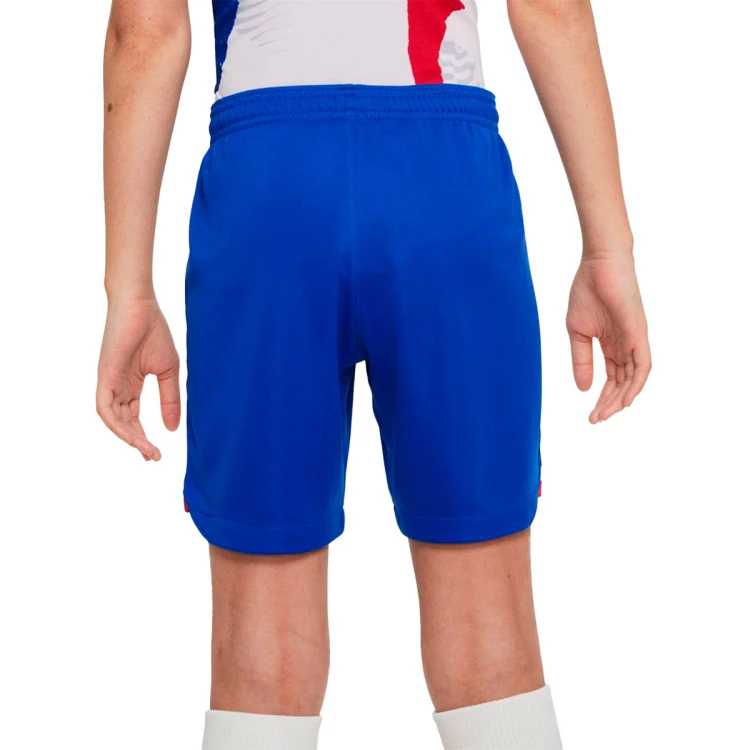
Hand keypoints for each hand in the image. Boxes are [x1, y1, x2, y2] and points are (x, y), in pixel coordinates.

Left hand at [96, 298, 179, 459]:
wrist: (140, 305)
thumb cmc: (154, 331)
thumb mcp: (168, 372)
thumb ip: (170, 399)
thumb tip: (172, 428)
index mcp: (130, 386)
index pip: (133, 419)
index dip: (143, 438)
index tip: (157, 454)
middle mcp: (117, 387)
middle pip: (123, 424)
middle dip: (138, 443)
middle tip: (153, 457)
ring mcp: (109, 382)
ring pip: (113, 421)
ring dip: (130, 439)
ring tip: (147, 451)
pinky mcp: (105, 377)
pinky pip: (105, 409)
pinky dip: (117, 425)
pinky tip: (131, 437)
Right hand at [567, 253, 650, 422]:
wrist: (599, 264)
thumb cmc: (587, 291)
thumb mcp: (578, 332)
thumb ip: (581, 360)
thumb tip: (583, 388)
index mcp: (611, 345)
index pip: (611, 379)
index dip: (602, 398)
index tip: (590, 415)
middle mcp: (626, 346)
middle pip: (622, 383)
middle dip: (609, 404)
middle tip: (595, 420)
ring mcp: (634, 340)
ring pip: (633, 379)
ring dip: (621, 399)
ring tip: (606, 414)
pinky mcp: (639, 334)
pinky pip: (643, 365)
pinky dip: (636, 384)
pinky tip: (626, 399)